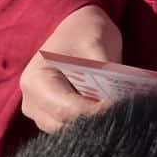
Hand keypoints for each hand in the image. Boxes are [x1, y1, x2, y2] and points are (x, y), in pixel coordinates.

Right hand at [20, 5, 121, 132]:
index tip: (120, 108)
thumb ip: (103, 72)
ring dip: (93, 122)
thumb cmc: (84, 31)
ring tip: (119, 110)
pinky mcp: (53, 116)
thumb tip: (119, 98)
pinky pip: (71, 126)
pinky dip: (91, 120)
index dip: (94, 112)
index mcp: (36, 80)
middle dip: (94, 120)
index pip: (65, 108)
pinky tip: (111, 110)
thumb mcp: (96, 43)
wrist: (75, 27)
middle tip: (124, 110)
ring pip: (68, 130)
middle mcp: (32, 101)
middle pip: (64, 124)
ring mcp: (40, 112)